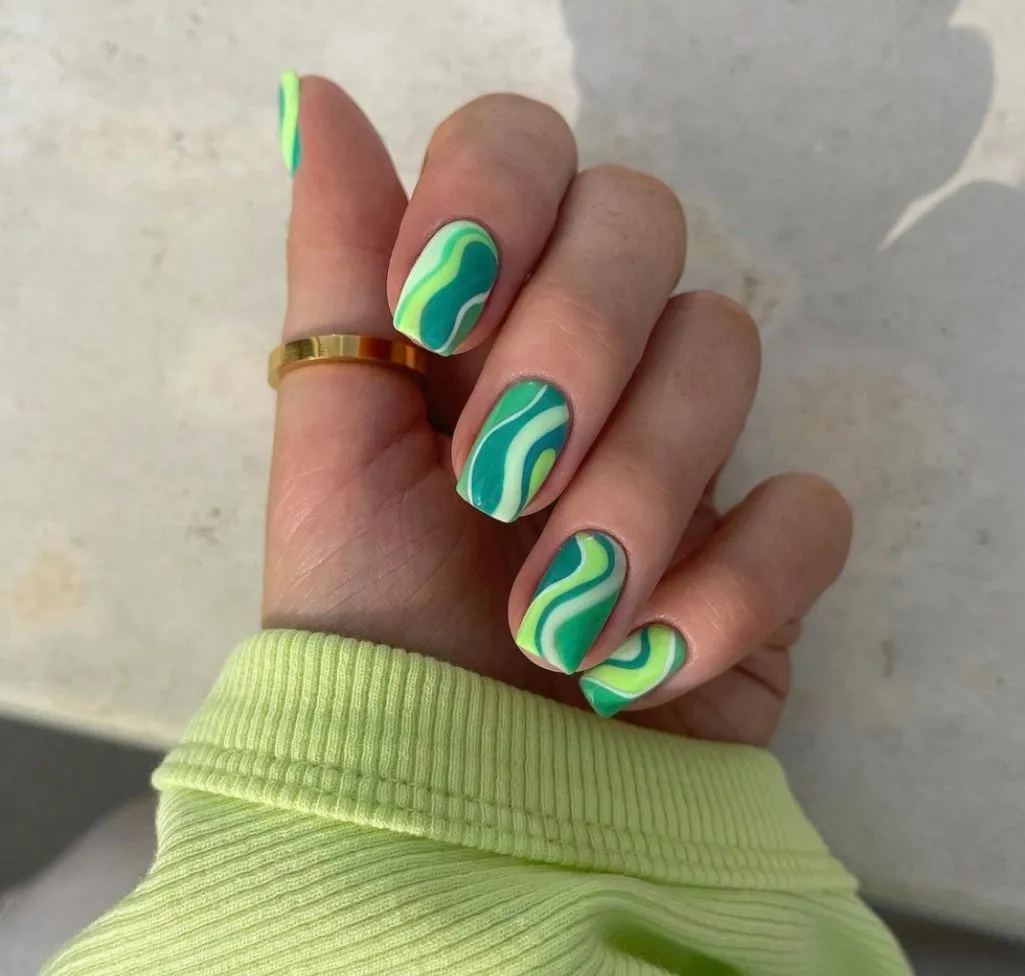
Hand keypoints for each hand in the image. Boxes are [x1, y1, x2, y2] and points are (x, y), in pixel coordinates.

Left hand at [263, 77, 850, 746]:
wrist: (446, 793)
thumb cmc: (367, 621)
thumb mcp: (328, 443)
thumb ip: (336, 272)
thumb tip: (314, 99)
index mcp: (484, 315)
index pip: (529, 152)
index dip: (498, 193)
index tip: (433, 307)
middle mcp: (591, 356)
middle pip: (644, 225)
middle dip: (572, 348)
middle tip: (496, 477)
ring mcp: (686, 447)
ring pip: (726, 357)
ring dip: (631, 496)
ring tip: (547, 616)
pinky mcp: (762, 556)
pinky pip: (810, 511)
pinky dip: (726, 594)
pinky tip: (632, 669)